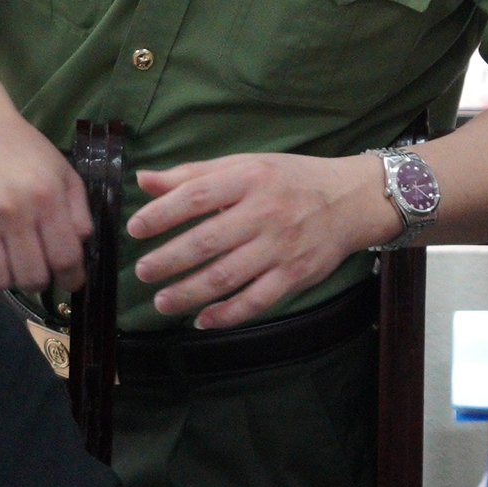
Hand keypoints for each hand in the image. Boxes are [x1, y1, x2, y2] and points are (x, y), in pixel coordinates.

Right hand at [0, 105, 91, 294]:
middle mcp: (13, 211)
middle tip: (36, 271)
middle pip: (31, 277)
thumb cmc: (25, 151)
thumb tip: (81, 246)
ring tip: (8, 266)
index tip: (70, 281)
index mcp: (47, 198)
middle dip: (39, 282)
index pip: (65, 257)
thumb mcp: (64, 172)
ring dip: (6, 281)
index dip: (72, 278)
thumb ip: (79, 211)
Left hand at [130, 155, 393, 327]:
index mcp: (249, 178)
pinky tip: (202, 320)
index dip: (163, 213)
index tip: (136, 229)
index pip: (197, 196)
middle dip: (170, 259)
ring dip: (190, 292)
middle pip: (208, 240)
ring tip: (162, 302)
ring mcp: (281, 247)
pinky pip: (256, 300)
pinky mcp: (296, 275)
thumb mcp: (246, 165)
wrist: (352, 200)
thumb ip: (194, 175)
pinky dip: (228, 314)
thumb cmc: (291, 180)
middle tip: (142, 272)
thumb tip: (144, 180)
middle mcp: (265, 212)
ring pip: (227, 275)